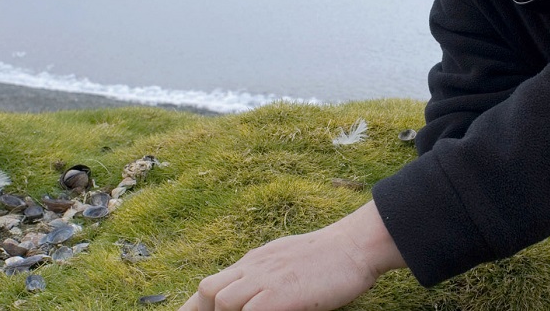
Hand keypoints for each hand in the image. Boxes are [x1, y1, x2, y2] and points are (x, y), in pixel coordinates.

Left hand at [179, 200, 404, 310]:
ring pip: (222, 301)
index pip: (212, 284)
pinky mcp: (280, 296)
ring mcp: (266, 280)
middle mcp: (254, 268)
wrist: (356, 245)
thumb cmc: (331, 258)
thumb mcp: (289, 261)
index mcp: (256, 261)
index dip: (194, 307)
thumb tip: (257, 294)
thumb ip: (268, 274)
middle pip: (208, 290)